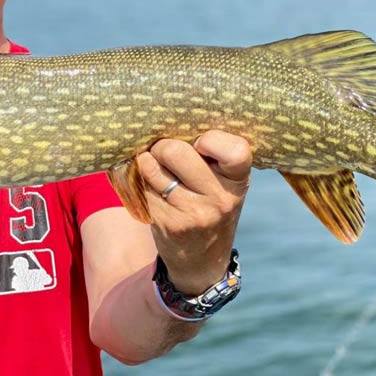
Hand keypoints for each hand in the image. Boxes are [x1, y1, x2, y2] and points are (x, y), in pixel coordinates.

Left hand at [136, 130, 251, 294]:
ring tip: (155, 168)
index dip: (210, 139)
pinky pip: (139, 187)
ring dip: (146, 162)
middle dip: (163, 146)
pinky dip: (137, 180)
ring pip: (150, 166)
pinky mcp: (166, 224)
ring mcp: (192, 214)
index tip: (201, 143)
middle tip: (165, 152)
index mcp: (238, 180)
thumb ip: (211, 153)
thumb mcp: (225, 181)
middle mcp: (220, 199)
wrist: (203, 259)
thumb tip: (166, 116)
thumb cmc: (210, 202)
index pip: (234, 149)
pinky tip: (147, 186)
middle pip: (175, 151)